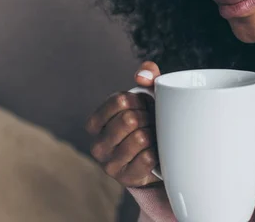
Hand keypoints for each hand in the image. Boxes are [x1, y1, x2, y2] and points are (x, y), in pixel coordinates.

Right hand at [85, 61, 161, 187]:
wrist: (158, 158)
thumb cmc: (149, 122)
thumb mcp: (148, 96)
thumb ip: (147, 75)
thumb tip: (141, 76)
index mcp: (96, 122)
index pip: (119, 100)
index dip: (138, 100)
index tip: (143, 105)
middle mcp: (97, 144)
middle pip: (129, 119)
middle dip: (147, 117)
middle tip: (151, 122)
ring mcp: (109, 164)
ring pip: (139, 138)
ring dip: (153, 135)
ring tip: (153, 137)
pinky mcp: (125, 178)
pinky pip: (148, 157)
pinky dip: (157, 152)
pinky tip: (155, 152)